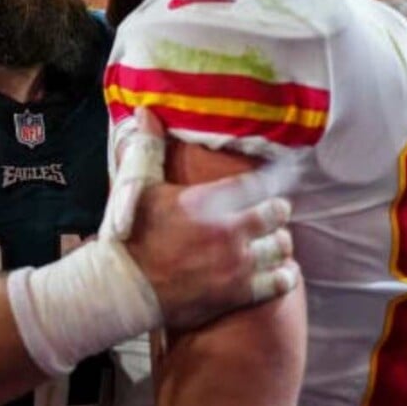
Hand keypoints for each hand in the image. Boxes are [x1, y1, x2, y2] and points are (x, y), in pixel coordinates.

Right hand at [115, 108, 297, 330]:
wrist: (124, 290)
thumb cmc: (128, 236)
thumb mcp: (136, 186)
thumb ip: (148, 147)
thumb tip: (145, 111)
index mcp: (208, 201)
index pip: (259, 183)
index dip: (274, 178)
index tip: (280, 174)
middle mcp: (229, 231)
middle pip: (277, 215)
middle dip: (276, 211)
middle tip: (271, 212)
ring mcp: (237, 265)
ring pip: (281, 247)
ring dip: (278, 242)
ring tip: (271, 241)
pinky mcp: (238, 294)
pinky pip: (280, 282)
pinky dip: (282, 275)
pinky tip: (277, 271)